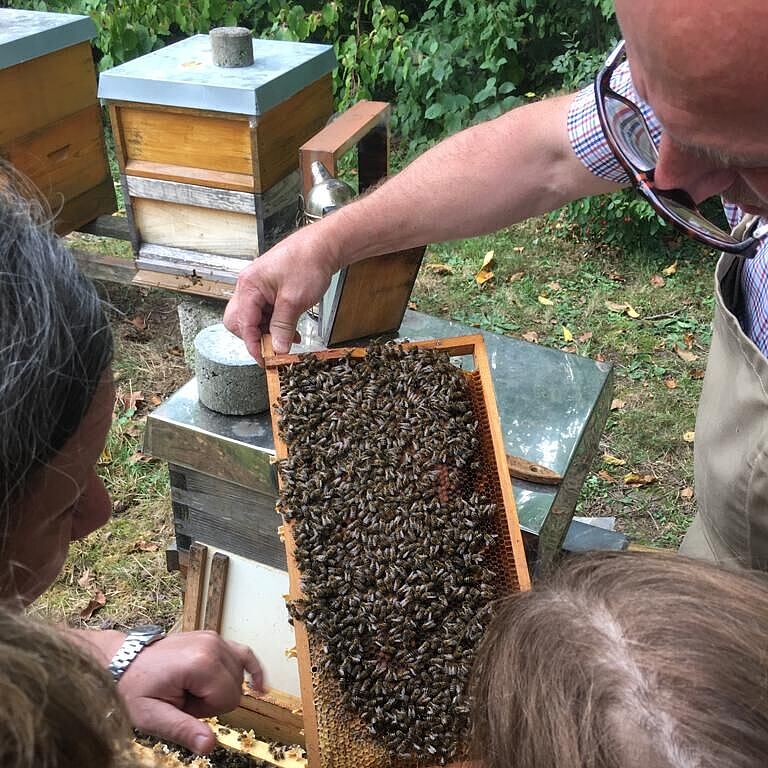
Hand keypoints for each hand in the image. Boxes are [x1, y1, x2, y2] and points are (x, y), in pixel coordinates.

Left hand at [117, 630, 263, 753]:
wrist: (122, 660)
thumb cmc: (134, 687)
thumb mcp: (152, 716)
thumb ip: (184, 729)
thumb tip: (210, 745)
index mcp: (200, 664)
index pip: (228, 699)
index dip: (207, 711)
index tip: (183, 706)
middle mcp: (213, 646)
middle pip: (234, 688)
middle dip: (212, 700)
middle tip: (183, 699)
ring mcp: (214, 638)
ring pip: (238, 676)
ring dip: (219, 687)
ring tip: (191, 689)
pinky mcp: (213, 638)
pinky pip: (243, 653)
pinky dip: (252, 669)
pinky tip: (259, 686)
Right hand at [224, 223, 338, 363]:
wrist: (323, 246)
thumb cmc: (307, 263)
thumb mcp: (294, 301)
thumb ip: (282, 327)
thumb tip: (277, 349)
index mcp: (248, 286)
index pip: (242, 323)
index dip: (253, 344)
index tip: (265, 360)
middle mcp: (248, 286)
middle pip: (240, 321)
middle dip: (255, 337)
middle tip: (273, 347)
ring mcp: (258, 287)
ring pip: (253, 319)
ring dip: (268, 331)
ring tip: (288, 338)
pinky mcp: (269, 289)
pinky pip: (265, 312)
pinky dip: (275, 323)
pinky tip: (290, 329)